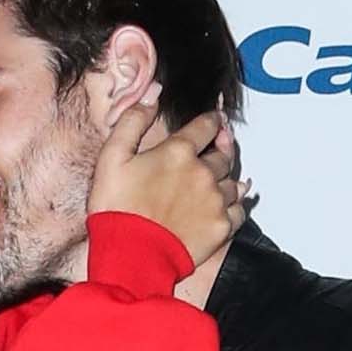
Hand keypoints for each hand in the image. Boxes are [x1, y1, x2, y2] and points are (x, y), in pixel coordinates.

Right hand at [87, 91, 240, 275]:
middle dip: (222, 147)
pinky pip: (239, 211)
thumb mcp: (112, 157)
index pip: (206, 126)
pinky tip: (233, 203)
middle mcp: (203, 173)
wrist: (131, 258)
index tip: (215, 120)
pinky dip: (237, 205)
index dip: (212, 120)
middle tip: (222, 144)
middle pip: (223, 154)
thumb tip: (153, 93)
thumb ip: (132, 120)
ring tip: (225, 178)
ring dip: (229, 178)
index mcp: (179, 151)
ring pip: (233, 182)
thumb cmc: (117, 210)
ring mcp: (215, 201)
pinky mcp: (220, 228)